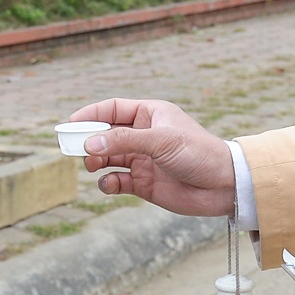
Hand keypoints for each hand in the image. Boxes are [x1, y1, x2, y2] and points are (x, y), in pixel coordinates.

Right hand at [70, 98, 235, 215]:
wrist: (223, 185)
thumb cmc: (199, 152)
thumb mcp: (161, 140)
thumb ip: (124, 141)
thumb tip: (90, 143)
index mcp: (150, 114)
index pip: (112, 109)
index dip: (90, 115)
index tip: (70, 124)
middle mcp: (143, 135)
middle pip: (105, 134)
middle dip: (89, 141)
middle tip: (75, 150)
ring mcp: (143, 159)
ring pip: (107, 158)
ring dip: (96, 162)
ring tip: (93, 166)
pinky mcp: (144, 183)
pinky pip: (116, 181)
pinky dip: (108, 183)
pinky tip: (109, 184)